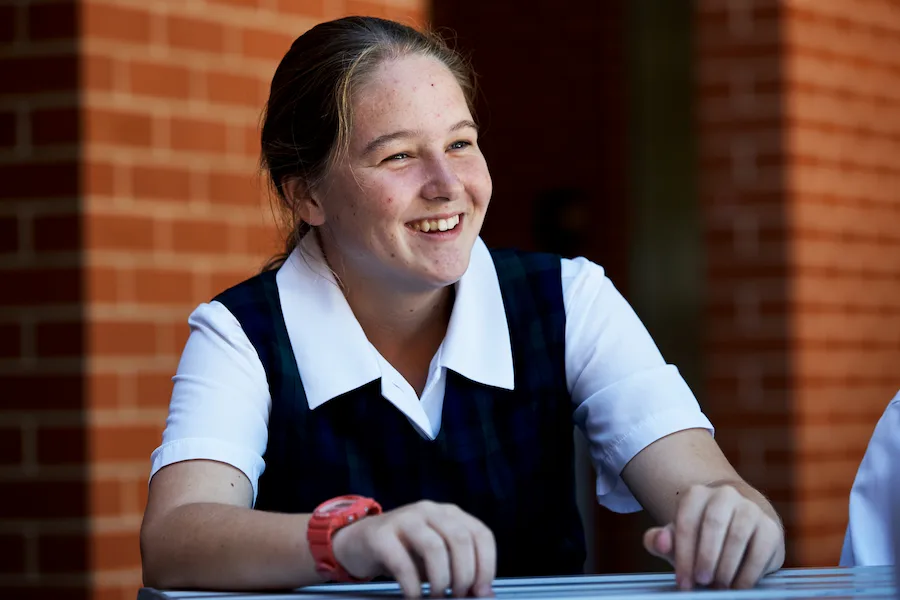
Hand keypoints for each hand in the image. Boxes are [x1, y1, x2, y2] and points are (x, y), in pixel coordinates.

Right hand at [331, 500, 495, 597]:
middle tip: (458, 596)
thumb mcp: (435, 558)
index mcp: (449, 514)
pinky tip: (414, 596)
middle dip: (464, 574)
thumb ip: (458, 570)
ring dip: (441, 579)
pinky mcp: (381, 534)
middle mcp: (430, 510)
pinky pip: (402, 562)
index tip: (482, 590)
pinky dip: (413, 585)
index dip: (487, 565)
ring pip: (434, 547)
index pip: (481, 534)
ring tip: (437, 596)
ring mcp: (405, 519)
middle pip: (460, 539)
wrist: (358, 542)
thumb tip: (484, 595)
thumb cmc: (405, 553)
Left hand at [642, 484, 783, 589]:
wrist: (738, 525)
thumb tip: (661, 541)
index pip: (686, 522)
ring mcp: (750, 508)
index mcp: (696, 495)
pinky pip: (760, 551)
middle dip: (706, 558)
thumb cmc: (700, 537)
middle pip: (713, 524)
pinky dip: (747, 574)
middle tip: (702, 582)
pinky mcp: (770, 527)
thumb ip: (659, 541)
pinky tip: (737, 586)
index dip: (684, 555)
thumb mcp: (677, 539)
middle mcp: (724, 495)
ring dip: (726, 567)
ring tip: (719, 586)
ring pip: (737, 537)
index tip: (683, 581)